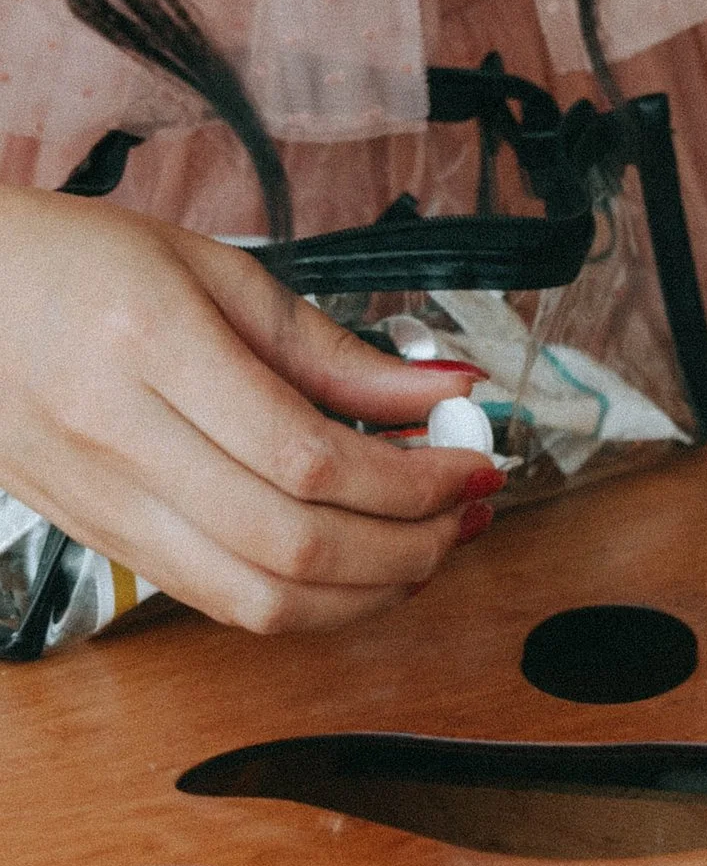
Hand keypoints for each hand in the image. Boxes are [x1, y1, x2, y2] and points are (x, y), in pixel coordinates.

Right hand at [0, 184, 502, 633]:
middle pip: (296, 544)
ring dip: (371, 591)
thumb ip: (337, 349)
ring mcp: (102, 501)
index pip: (312, 459)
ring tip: (429, 545)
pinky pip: (219, 601)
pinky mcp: (100, 539)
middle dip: (413, 544)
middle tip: (467, 513)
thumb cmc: (74, 263)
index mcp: (149, 347)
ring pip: (259, 599)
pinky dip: (308, 601)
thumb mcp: (216, 272)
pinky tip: (358, 564)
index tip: (474, 465)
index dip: (416, 481)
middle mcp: (117, 437)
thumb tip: (447, 390)